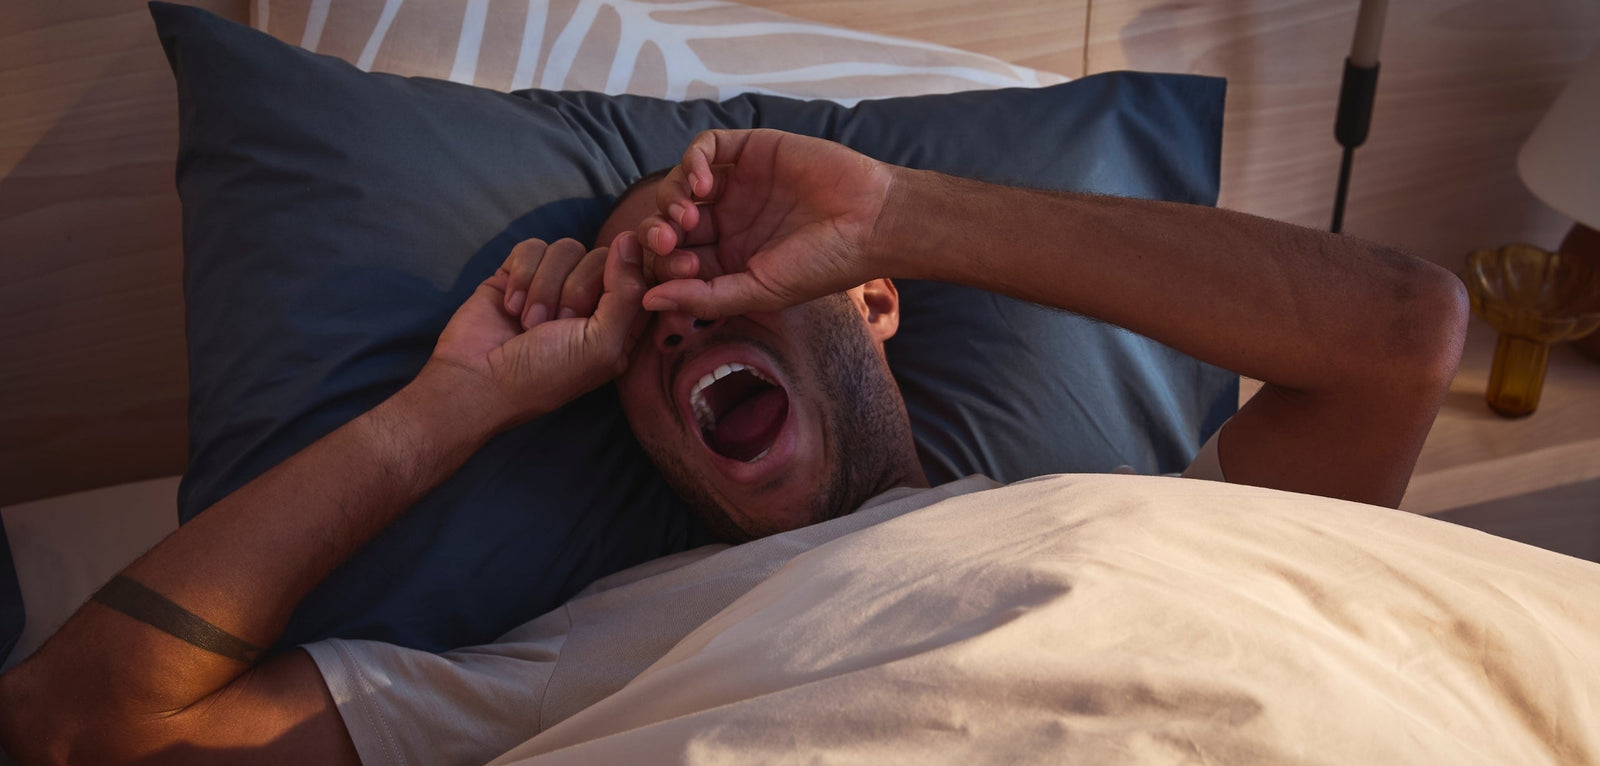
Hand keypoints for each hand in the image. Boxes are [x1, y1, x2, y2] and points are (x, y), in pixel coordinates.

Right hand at [427, 234, 647, 428]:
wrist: (476, 379)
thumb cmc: (544, 374)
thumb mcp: (601, 345)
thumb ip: (625, 293)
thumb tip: (632, 240)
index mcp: (619, 323)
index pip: (640, 276)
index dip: (629, 275)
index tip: (610, 292)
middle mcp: (590, 301)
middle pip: (601, 257)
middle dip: (575, 290)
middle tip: (556, 324)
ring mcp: (553, 285)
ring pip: (566, 249)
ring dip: (544, 288)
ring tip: (528, 323)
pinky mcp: (519, 273)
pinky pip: (533, 247)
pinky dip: (520, 276)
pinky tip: (509, 306)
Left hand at [636, 129, 896, 317]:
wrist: (872, 221)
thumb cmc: (824, 265)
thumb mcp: (759, 291)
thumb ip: (704, 296)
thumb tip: (648, 301)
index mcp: (728, 260)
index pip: (673, 259)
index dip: (663, 263)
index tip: (678, 268)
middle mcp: (728, 222)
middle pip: (667, 221)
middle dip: (659, 231)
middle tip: (670, 238)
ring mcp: (737, 184)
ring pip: (679, 184)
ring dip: (672, 197)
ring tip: (689, 212)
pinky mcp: (750, 150)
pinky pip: (706, 148)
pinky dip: (693, 162)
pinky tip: (704, 183)